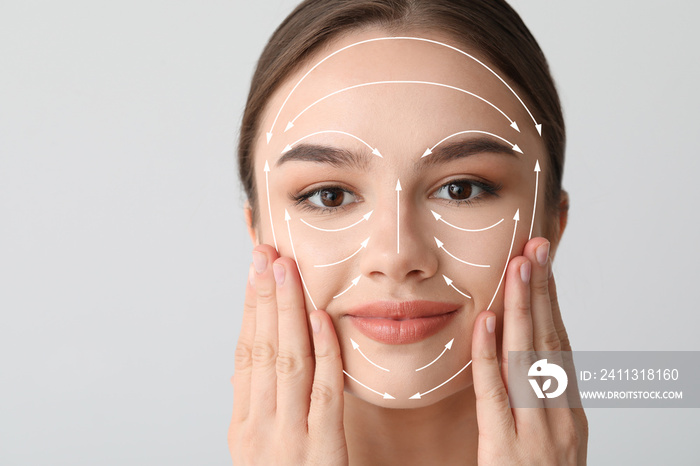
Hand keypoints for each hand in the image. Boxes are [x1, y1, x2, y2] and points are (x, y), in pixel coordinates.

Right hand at [228, 245, 348, 464]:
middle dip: (265, 296)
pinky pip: (324, 392)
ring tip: (288, 269)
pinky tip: (323, 318)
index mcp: (243, 427)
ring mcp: (288, 440)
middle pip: (262, 349)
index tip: (256, 270)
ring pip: (288, 361)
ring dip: (288, 310)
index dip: (251, 308)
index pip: (245, 354)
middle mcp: (259, 429)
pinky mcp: (322, 452)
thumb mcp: (261, 452)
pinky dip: (324, 352)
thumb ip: (260, 407)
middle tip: (267, 252)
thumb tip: (256, 363)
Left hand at [471, 238, 587, 464]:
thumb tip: (517, 355)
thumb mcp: (547, 440)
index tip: (541, 264)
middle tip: (535, 247)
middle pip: (548, 342)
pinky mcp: (506, 450)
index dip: (551, 301)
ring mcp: (537, 433)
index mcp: (568, 412)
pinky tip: (486, 320)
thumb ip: (536, 400)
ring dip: (522, 308)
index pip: (559, 345)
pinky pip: (494, 393)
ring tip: (519, 265)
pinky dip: (489, 354)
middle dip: (541, 291)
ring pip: (527, 358)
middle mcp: (560, 417)